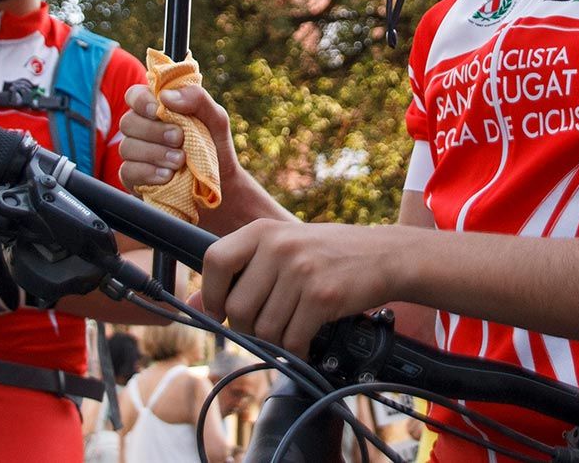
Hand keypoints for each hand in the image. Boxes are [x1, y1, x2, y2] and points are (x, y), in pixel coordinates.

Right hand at [119, 84, 241, 190]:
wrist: (222, 185)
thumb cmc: (216, 146)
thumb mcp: (216, 119)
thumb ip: (196, 99)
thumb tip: (166, 96)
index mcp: (158, 109)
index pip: (135, 96)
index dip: (142, 101)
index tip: (159, 111)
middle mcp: (142, 129)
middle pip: (128, 122)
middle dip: (154, 131)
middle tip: (179, 138)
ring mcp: (136, 154)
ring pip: (127, 147)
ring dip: (155, 153)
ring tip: (179, 161)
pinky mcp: (134, 178)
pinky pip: (128, 171)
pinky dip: (148, 173)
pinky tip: (167, 175)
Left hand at [200, 219, 406, 356]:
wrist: (385, 255)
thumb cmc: (329, 254)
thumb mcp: (282, 250)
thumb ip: (240, 272)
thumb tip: (194, 303)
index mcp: (263, 230)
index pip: (214, 260)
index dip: (210, 293)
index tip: (219, 311)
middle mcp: (279, 246)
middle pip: (237, 306)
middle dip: (247, 327)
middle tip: (267, 325)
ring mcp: (300, 270)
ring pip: (264, 328)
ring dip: (276, 339)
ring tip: (292, 327)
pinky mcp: (322, 296)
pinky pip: (291, 338)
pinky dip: (296, 348)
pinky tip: (306, 340)